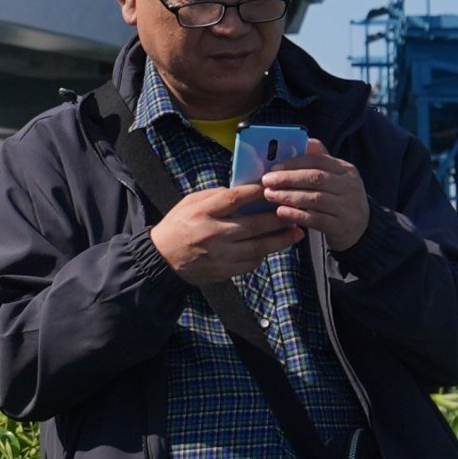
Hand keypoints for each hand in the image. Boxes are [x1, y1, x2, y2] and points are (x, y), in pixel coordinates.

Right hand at [151, 182, 294, 287]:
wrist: (161, 258)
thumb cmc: (178, 225)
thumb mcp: (190, 202)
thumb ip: (216, 195)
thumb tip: (244, 191)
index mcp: (203, 212)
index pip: (235, 198)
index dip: (257, 192)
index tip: (274, 187)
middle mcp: (214, 233)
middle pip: (254, 225)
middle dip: (279, 218)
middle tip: (296, 212)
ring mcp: (220, 254)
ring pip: (259, 247)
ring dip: (281, 240)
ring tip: (297, 233)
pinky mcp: (224, 271)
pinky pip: (251, 262)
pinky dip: (264, 254)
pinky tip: (273, 247)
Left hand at [259, 150, 369, 252]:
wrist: (362, 229)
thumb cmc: (340, 200)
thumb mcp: (336, 178)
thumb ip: (321, 160)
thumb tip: (305, 141)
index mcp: (346, 170)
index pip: (318, 161)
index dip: (293, 163)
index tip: (273, 168)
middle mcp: (350, 187)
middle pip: (315, 178)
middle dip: (288, 179)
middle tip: (267, 182)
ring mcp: (347, 207)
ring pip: (315, 199)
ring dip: (289, 196)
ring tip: (270, 196)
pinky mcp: (342, 226)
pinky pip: (316, 219)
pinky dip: (297, 214)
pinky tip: (281, 212)